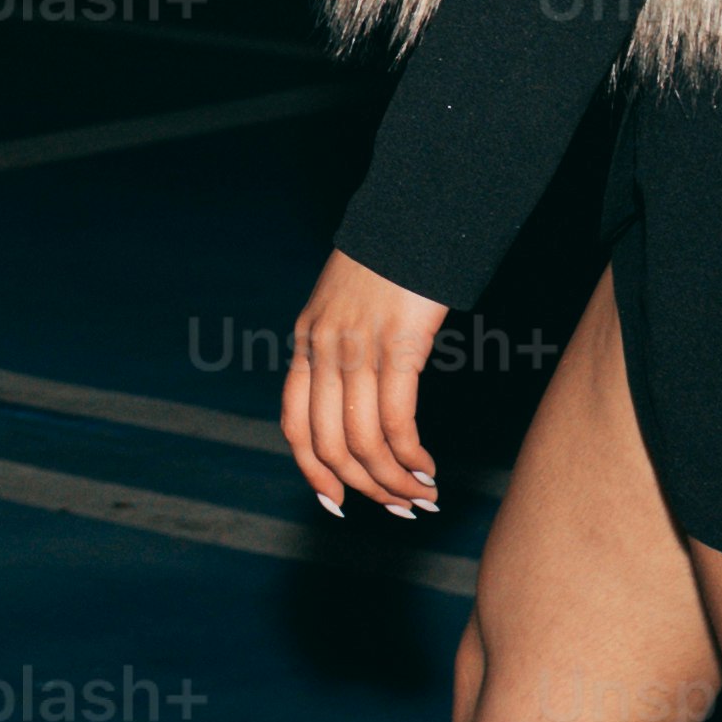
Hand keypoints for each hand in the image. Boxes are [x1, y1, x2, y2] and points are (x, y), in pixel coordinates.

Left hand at [280, 250, 446, 518]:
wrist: (412, 214)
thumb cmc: (389, 262)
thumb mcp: (346, 305)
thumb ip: (343, 347)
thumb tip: (359, 397)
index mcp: (307, 341)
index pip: (294, 425)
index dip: (313, 472)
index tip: (338, 502)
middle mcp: (323, 349)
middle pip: (329, 444)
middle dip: (364, 487)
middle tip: (398, 508)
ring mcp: (357, 347)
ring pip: (363, 439)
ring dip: (393, 480)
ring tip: (421, 494)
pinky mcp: (397, 344)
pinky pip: (396, 419)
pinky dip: (410, 455)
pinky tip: (427, 466)